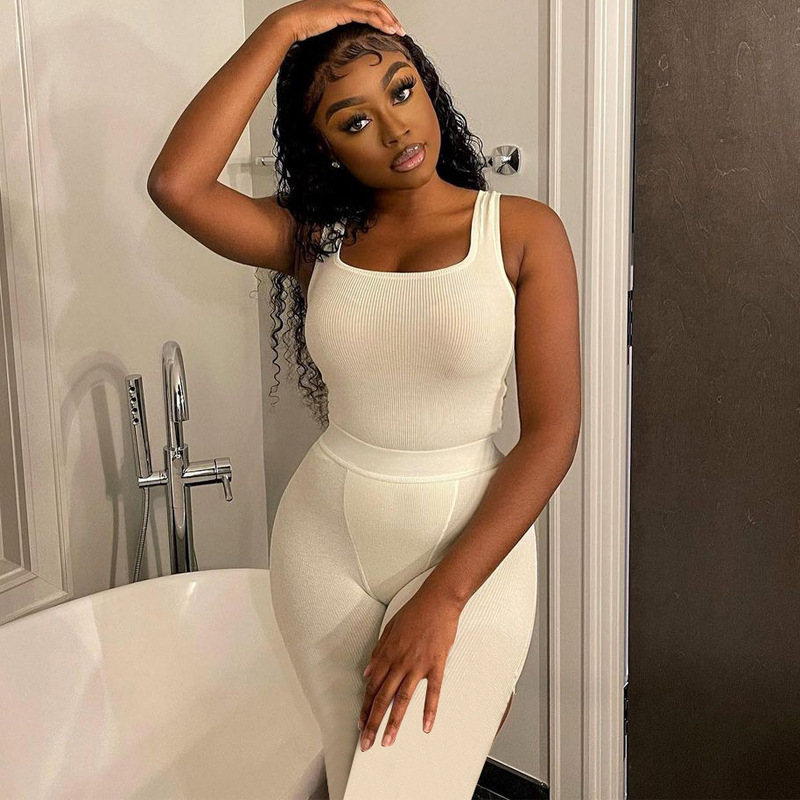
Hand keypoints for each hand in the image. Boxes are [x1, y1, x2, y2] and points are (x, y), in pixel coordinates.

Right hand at [273, 0, 406, 44]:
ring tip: (398, 31)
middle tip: (400, 29)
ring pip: (375, 7)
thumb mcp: (325, 29)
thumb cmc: (304, 28)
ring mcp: (344, 2)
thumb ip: (337, 31)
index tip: (391, 26)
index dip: (382, 14)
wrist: (291, 22)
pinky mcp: (342, 10)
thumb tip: (344, 44)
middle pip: (375, 3)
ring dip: (389, 19)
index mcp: (343, 1)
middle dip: (390, 16)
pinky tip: (388, 30)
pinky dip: (380, 22)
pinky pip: (367, 15)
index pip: (369, 4)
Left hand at [358, 586, 461, 749]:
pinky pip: (433, 692)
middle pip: (383, 698)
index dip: (365, 708)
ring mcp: (418, 665)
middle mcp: (400, 662)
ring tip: (387, 741)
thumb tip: (367, 673)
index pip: (372, 687)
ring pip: (403, 699)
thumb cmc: (415, 612)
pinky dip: (429, 710)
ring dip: (394, 722)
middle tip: (367, 744)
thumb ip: (378, 652)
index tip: (360, 725)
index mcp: (387, 654)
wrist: (438, 600)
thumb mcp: (390, 628)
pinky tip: (425, 726)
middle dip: (373, 723)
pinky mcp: (436, 665)